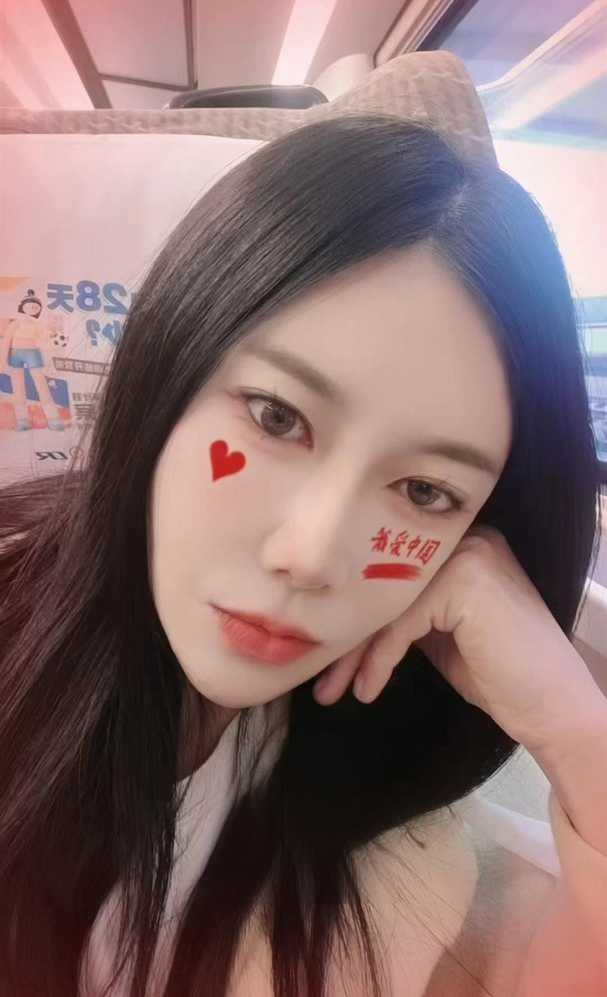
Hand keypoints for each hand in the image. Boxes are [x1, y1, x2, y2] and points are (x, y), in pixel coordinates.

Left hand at [313, 525, 604, 751]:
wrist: (554, 709)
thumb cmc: (501, 676)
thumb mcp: (442, 634)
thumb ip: (408, 612)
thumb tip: (347, 615)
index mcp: (460, 546)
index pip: (391, 577)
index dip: (356, 619)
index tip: (327, 657)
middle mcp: (465, 540)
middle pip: (384, 587)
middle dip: (347, 638)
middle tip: (319, 681)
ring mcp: (467, 556)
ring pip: (386, 605)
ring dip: (353, 654)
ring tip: (330, 691)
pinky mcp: (463, 582)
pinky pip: (400, 623)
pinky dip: (379, 660)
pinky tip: (368, 689)